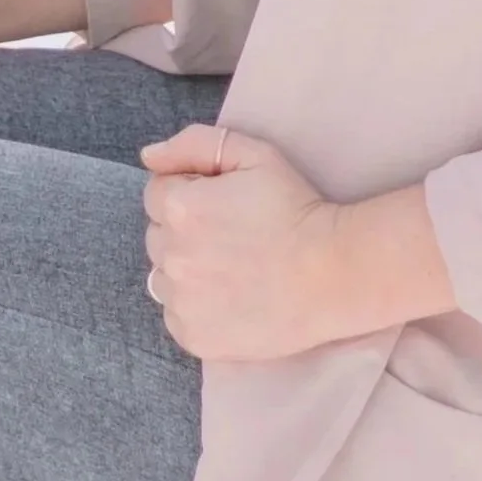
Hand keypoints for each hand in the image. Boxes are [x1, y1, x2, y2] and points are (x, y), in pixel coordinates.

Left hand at [139, 125, 456, 359]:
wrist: (333, 274)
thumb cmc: (297, 208)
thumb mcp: (254, 155)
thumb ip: (195, 144)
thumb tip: (149, 157)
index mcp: (180, 208)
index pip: (157, 192)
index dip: (191, 192)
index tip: (224, 203)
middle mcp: (172, 256)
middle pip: (158, 234)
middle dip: (184, 229)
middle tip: (231, 234)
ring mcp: (181, 301)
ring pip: (163, 276)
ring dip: (185, 268)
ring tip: (230, 266)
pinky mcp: (194, 336)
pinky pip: (175, 314)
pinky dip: (193, 304)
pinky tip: (229, 295)